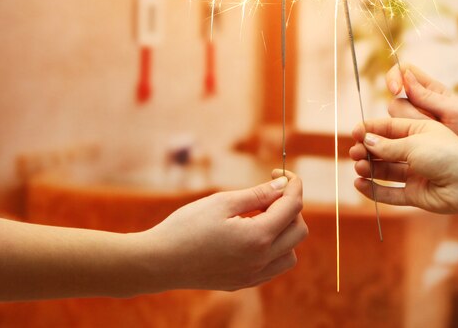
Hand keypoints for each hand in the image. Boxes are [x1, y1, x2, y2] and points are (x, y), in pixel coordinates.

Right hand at [141, 170, 307, 291]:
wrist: (159, 261)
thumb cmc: (187, 227)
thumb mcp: (223, 202)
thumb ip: (258, 194)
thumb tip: (284, 185)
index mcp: (258, 238)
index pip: (293, 207)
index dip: (292, 185)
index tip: (281, 173)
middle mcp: (261, 261)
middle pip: (299, 231)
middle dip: (290, 207)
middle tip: (268, 192)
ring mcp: (253, 276)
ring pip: (290, 252)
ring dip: (285, 230)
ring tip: (259, 215)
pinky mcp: (243, 283)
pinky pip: (274, 267)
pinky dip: (275, 249)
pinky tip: (253, 234)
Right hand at [350, 118, 457, 213]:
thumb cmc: (447, 154)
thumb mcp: (413, 143)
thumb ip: (388, 145)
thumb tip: (366, 140)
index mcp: (418, 131)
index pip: (388, 128)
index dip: (370, 129)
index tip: (354, 132)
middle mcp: (416, 152)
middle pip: (384, 150)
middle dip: (367, 150)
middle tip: (354, 152)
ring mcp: (415, 174)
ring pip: (385, 171)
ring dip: (369, 168)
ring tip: (359, 167)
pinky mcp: (415, 194)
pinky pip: (390, 193)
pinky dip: (374, 189)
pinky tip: (359, 184)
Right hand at [386, 63, 457, 148]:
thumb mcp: (454, 111)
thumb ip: (428, 96)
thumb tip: (406, 76)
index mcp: (432, 90)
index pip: (404, 71)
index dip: (394, 77)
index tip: (396, 90)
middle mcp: (419, 105)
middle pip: (395, 101)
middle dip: (407, 114)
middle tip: (430, 126)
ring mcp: (412, 124)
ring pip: (392, 121)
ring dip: (408, 130)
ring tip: (430, 141)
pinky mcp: (408, 141)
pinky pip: (392, 138)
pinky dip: (398, 143)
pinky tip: (413, 151)